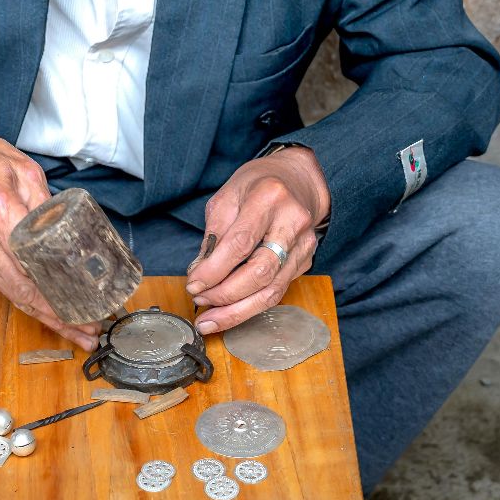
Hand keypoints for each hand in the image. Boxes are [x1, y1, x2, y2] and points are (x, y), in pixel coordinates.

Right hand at [0, 114, 99, 350]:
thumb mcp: (22, 167)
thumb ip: (44, 202)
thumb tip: (67, 230)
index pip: (33, 266)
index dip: (61, 294)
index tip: (88, 306)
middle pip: (25, 290)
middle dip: (59, 317)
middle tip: (90, 332)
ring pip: (15, 294)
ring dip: (46, 317)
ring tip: (77, 332)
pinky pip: (6, 286)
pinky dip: (30, 303)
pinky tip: (50, 313)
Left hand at [184, 146, 328, 334]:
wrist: (297, 180)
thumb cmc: (257, 186)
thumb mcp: (227, 196)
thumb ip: (214, 233)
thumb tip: (199, 272)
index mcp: (269, 198)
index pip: (240, 243)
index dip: (214, 269)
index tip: (193, 283)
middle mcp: (292, 222)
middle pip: (260, 271)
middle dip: (225, 294)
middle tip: (199, 300)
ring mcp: (304, 244)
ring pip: (272, 290)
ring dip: (237, 311)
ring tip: (210, 320)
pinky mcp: (305, 262)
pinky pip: (277, 291)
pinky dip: (250, 307)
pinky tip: (229, 312)